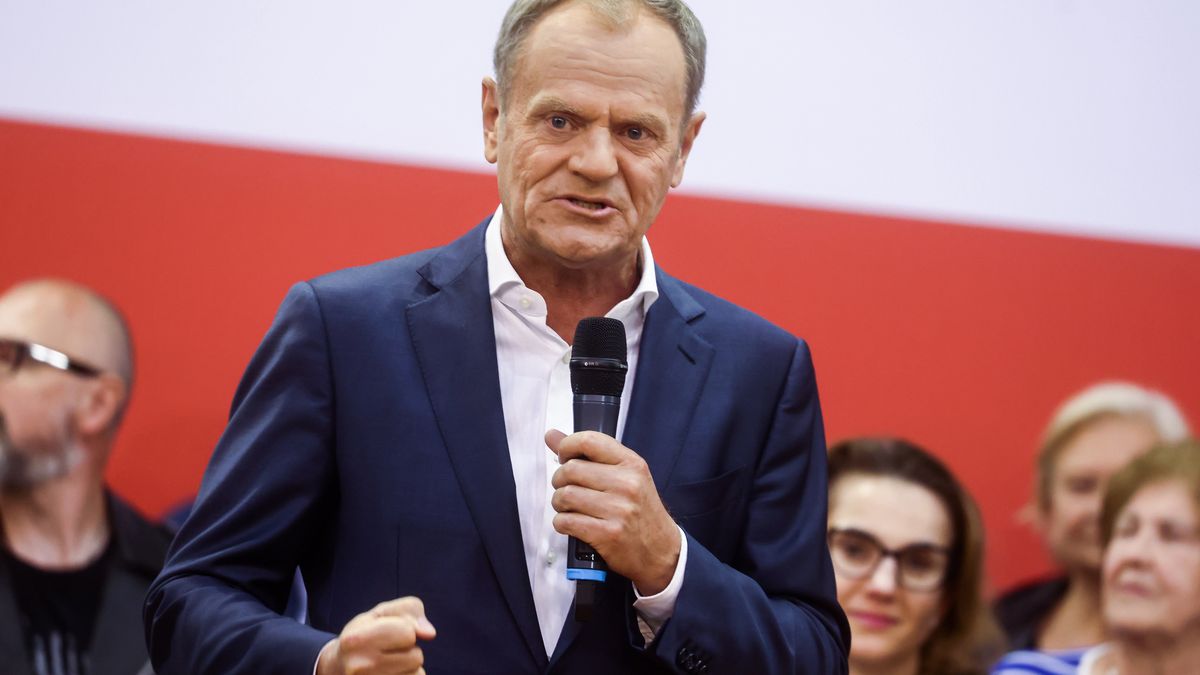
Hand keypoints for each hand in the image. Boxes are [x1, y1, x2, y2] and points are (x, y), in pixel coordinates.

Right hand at [317, 597, 435, 674]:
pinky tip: (391, 674)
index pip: (408, 633)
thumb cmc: (363, 636)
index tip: (389, 634)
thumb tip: (429, 633)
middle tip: (386, 651)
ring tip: (387, 664)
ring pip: (418, 674)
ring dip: (409, 668)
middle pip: (416, 656)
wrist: (337, 669)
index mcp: (357, 640)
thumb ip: (410, 611)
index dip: (405, 630)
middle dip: (408, 651)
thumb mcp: (380, 614)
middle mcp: (360, 666)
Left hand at [547, 429, 680, 594]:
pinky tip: (573, 524)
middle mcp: (627, 484)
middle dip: (560, 480)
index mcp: (632, 464)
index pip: (590, 441)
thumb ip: (590, 455)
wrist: (662, 552)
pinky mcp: (608, 534)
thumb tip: (552, 436)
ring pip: (565, 496)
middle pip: (570, 470)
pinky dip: (562, 523)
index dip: (567, 446)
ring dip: (559, 503)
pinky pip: (566, 521)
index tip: (564, 457)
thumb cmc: (641, 512)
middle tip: (567, 489)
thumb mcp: (626, 477)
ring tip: (570, 508)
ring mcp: (618, 510)